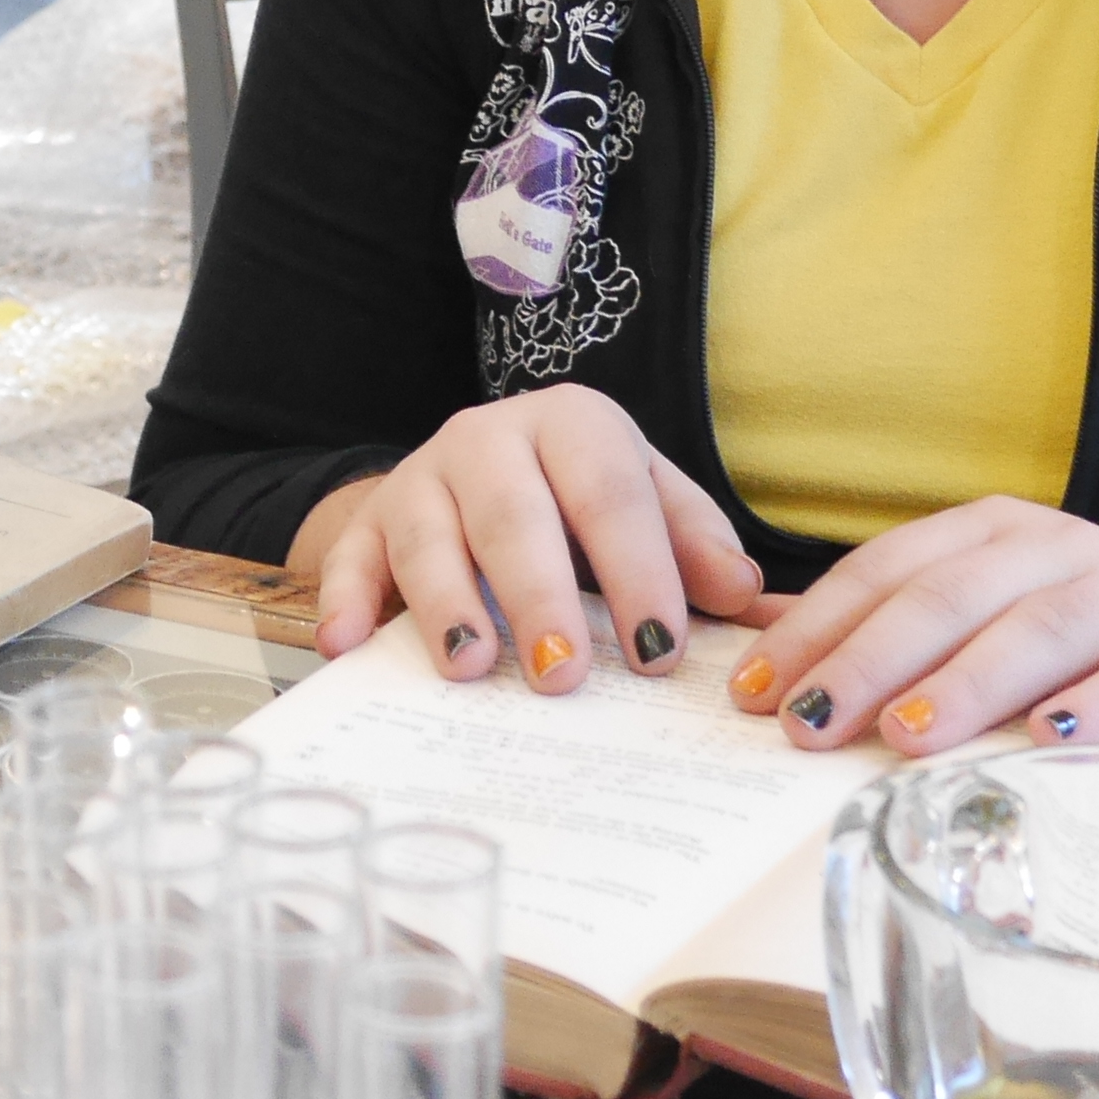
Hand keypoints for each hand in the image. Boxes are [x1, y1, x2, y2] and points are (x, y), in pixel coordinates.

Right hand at [301, 384, 763, 691]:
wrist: (481, 471)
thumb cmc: (581, 500)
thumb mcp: (647, 502)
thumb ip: (698, 548)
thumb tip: (753, 601)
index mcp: (574, 424)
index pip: (611, 492)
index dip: (639, 570)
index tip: (660, 653)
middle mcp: (491, 438)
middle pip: (515, 512)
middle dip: (540, 594)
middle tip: (563, 674)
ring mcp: (422, 476)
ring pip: (429, 532)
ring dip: (447, 602)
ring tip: (471, 668)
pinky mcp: (369, 519)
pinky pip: (350, 555)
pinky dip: (345, 599)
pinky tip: (347, 645)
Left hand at [725, 495, 1098, 755]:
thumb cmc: (1098, 648)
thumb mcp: (997, 617)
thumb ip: (899, 625)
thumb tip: (771, 643)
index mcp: (996, 532)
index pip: (885, 570)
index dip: (814, 628)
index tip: (752, 692)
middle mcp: (1058, 547)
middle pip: (948, 596)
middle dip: (867, 660)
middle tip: (807, 722)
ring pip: (1037, 630)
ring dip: (967, 682)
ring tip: (906, 733)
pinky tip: (1055, 739)